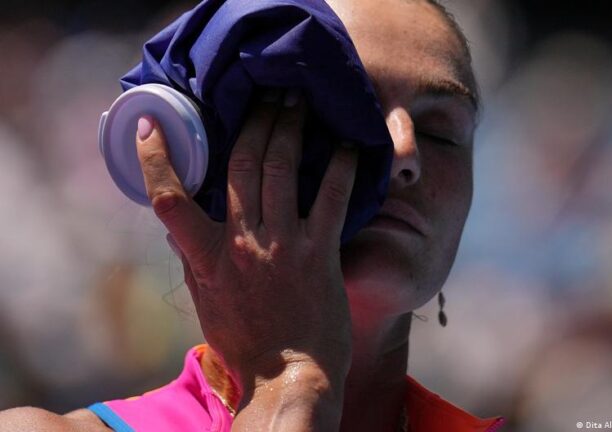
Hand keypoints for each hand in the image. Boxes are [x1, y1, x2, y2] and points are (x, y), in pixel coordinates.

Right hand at [135, 89, 356, 403]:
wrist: (289, 377)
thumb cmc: (247, 343)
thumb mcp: (206, 302)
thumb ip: (195, 260)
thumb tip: (181, 228)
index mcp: (206, 257)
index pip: (169, 199)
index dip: (156, 158)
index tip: (151, 124)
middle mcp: (241, 243)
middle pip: (240, 164)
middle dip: (253, 120)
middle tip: (265, 93)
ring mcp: (283, 245)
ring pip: (280, 169)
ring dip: (289, 128)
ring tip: (296, 101)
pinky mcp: (320, 253)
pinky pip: (330, 198)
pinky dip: (339, 166)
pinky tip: (345, 144)